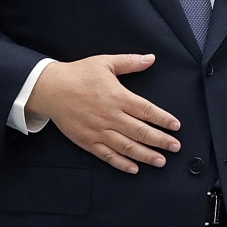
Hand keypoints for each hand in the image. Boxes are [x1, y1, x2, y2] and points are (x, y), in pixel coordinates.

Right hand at [27, 53, 180, 173]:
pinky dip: (122, 163)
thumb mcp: (104, 62)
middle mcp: (110, 116)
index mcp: (117, 96)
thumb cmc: (78, 74)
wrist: (51, 89)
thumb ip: (129, 62)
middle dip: (161, 141)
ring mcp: (99, 130)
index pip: (146, 110)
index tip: (176, 126)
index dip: (163, 119)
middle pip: (140, 131)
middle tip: (175, 147)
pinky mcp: (88, 141)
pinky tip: (134, 168)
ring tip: (161, 161)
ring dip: (146, 155)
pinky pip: (107, 155)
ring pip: (127, 146)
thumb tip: (150, 58)